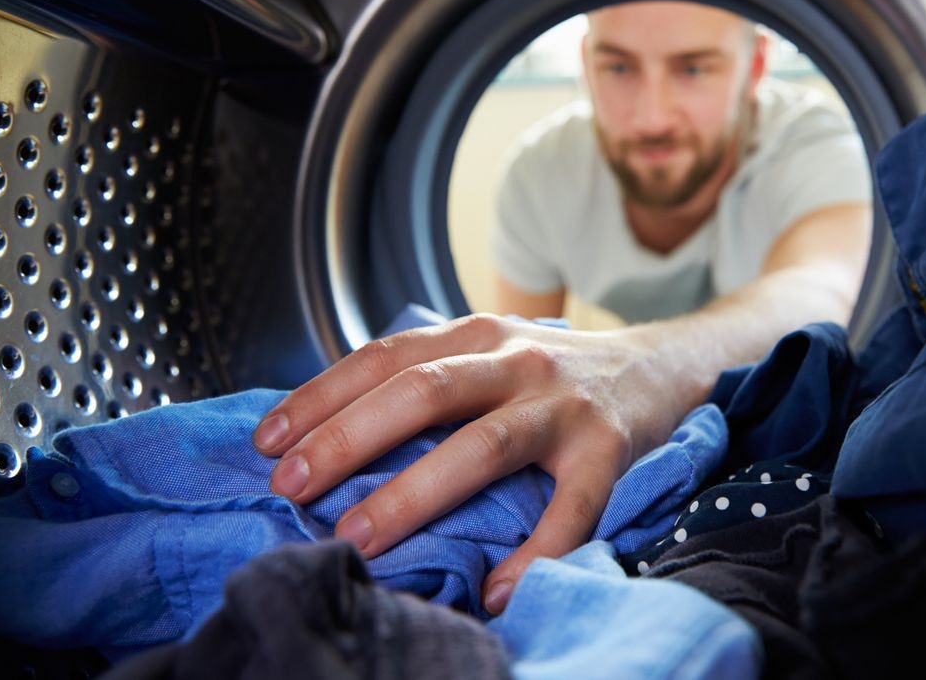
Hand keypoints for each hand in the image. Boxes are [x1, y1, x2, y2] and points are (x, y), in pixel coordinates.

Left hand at [252, 313, 705, 614]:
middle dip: (349, 439)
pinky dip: (534, 551)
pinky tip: (497, 590)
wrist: (656, 364)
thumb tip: (327, 436)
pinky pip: (571, 508)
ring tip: (361, 538)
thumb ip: (427, 380)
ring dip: (417, 492)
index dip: (321, 396)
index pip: (385, 356)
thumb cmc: (550, 374)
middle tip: (292, 489)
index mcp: (476, 334)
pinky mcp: (608, 448)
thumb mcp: (487, 355)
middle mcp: (517, 358)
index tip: (268, 443)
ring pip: (484, 445)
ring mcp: (564, 403)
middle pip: (423, 391)